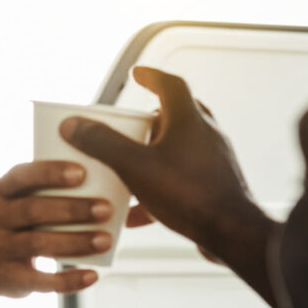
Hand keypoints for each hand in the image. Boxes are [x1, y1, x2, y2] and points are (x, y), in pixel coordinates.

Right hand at [0, 161, 112, 296]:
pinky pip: (42, 281)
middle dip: (71, 209)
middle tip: (105, 209)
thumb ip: (47, 191)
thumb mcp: (19, 201)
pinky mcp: (11, 278)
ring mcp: (1, 250)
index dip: (51, 173)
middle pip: (33, 210)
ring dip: (75, 242)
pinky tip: (93, 276)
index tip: (83, 173)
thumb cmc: (18, 224)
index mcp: (2, 192)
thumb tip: (106, 183)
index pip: (23, 176)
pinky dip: (69, 280)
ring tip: (106, 240)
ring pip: (38, 244)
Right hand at [60, 66, 277, 304]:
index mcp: (189, 120)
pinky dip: (158, 190)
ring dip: (152, 157)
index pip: (170, 84)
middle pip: (175, 116)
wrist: (230, 233)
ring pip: (178, 150)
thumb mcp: (135, 167)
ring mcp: (213, 161)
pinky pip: (181, 181)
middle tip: (130, 127)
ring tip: (129, 172)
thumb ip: (104, 144)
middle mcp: (206, 135)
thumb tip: (76, 126)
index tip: (138, 74)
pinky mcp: (214, 187)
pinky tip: (137, 212)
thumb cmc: (191, 196)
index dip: (151, 76)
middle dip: (149, 121)